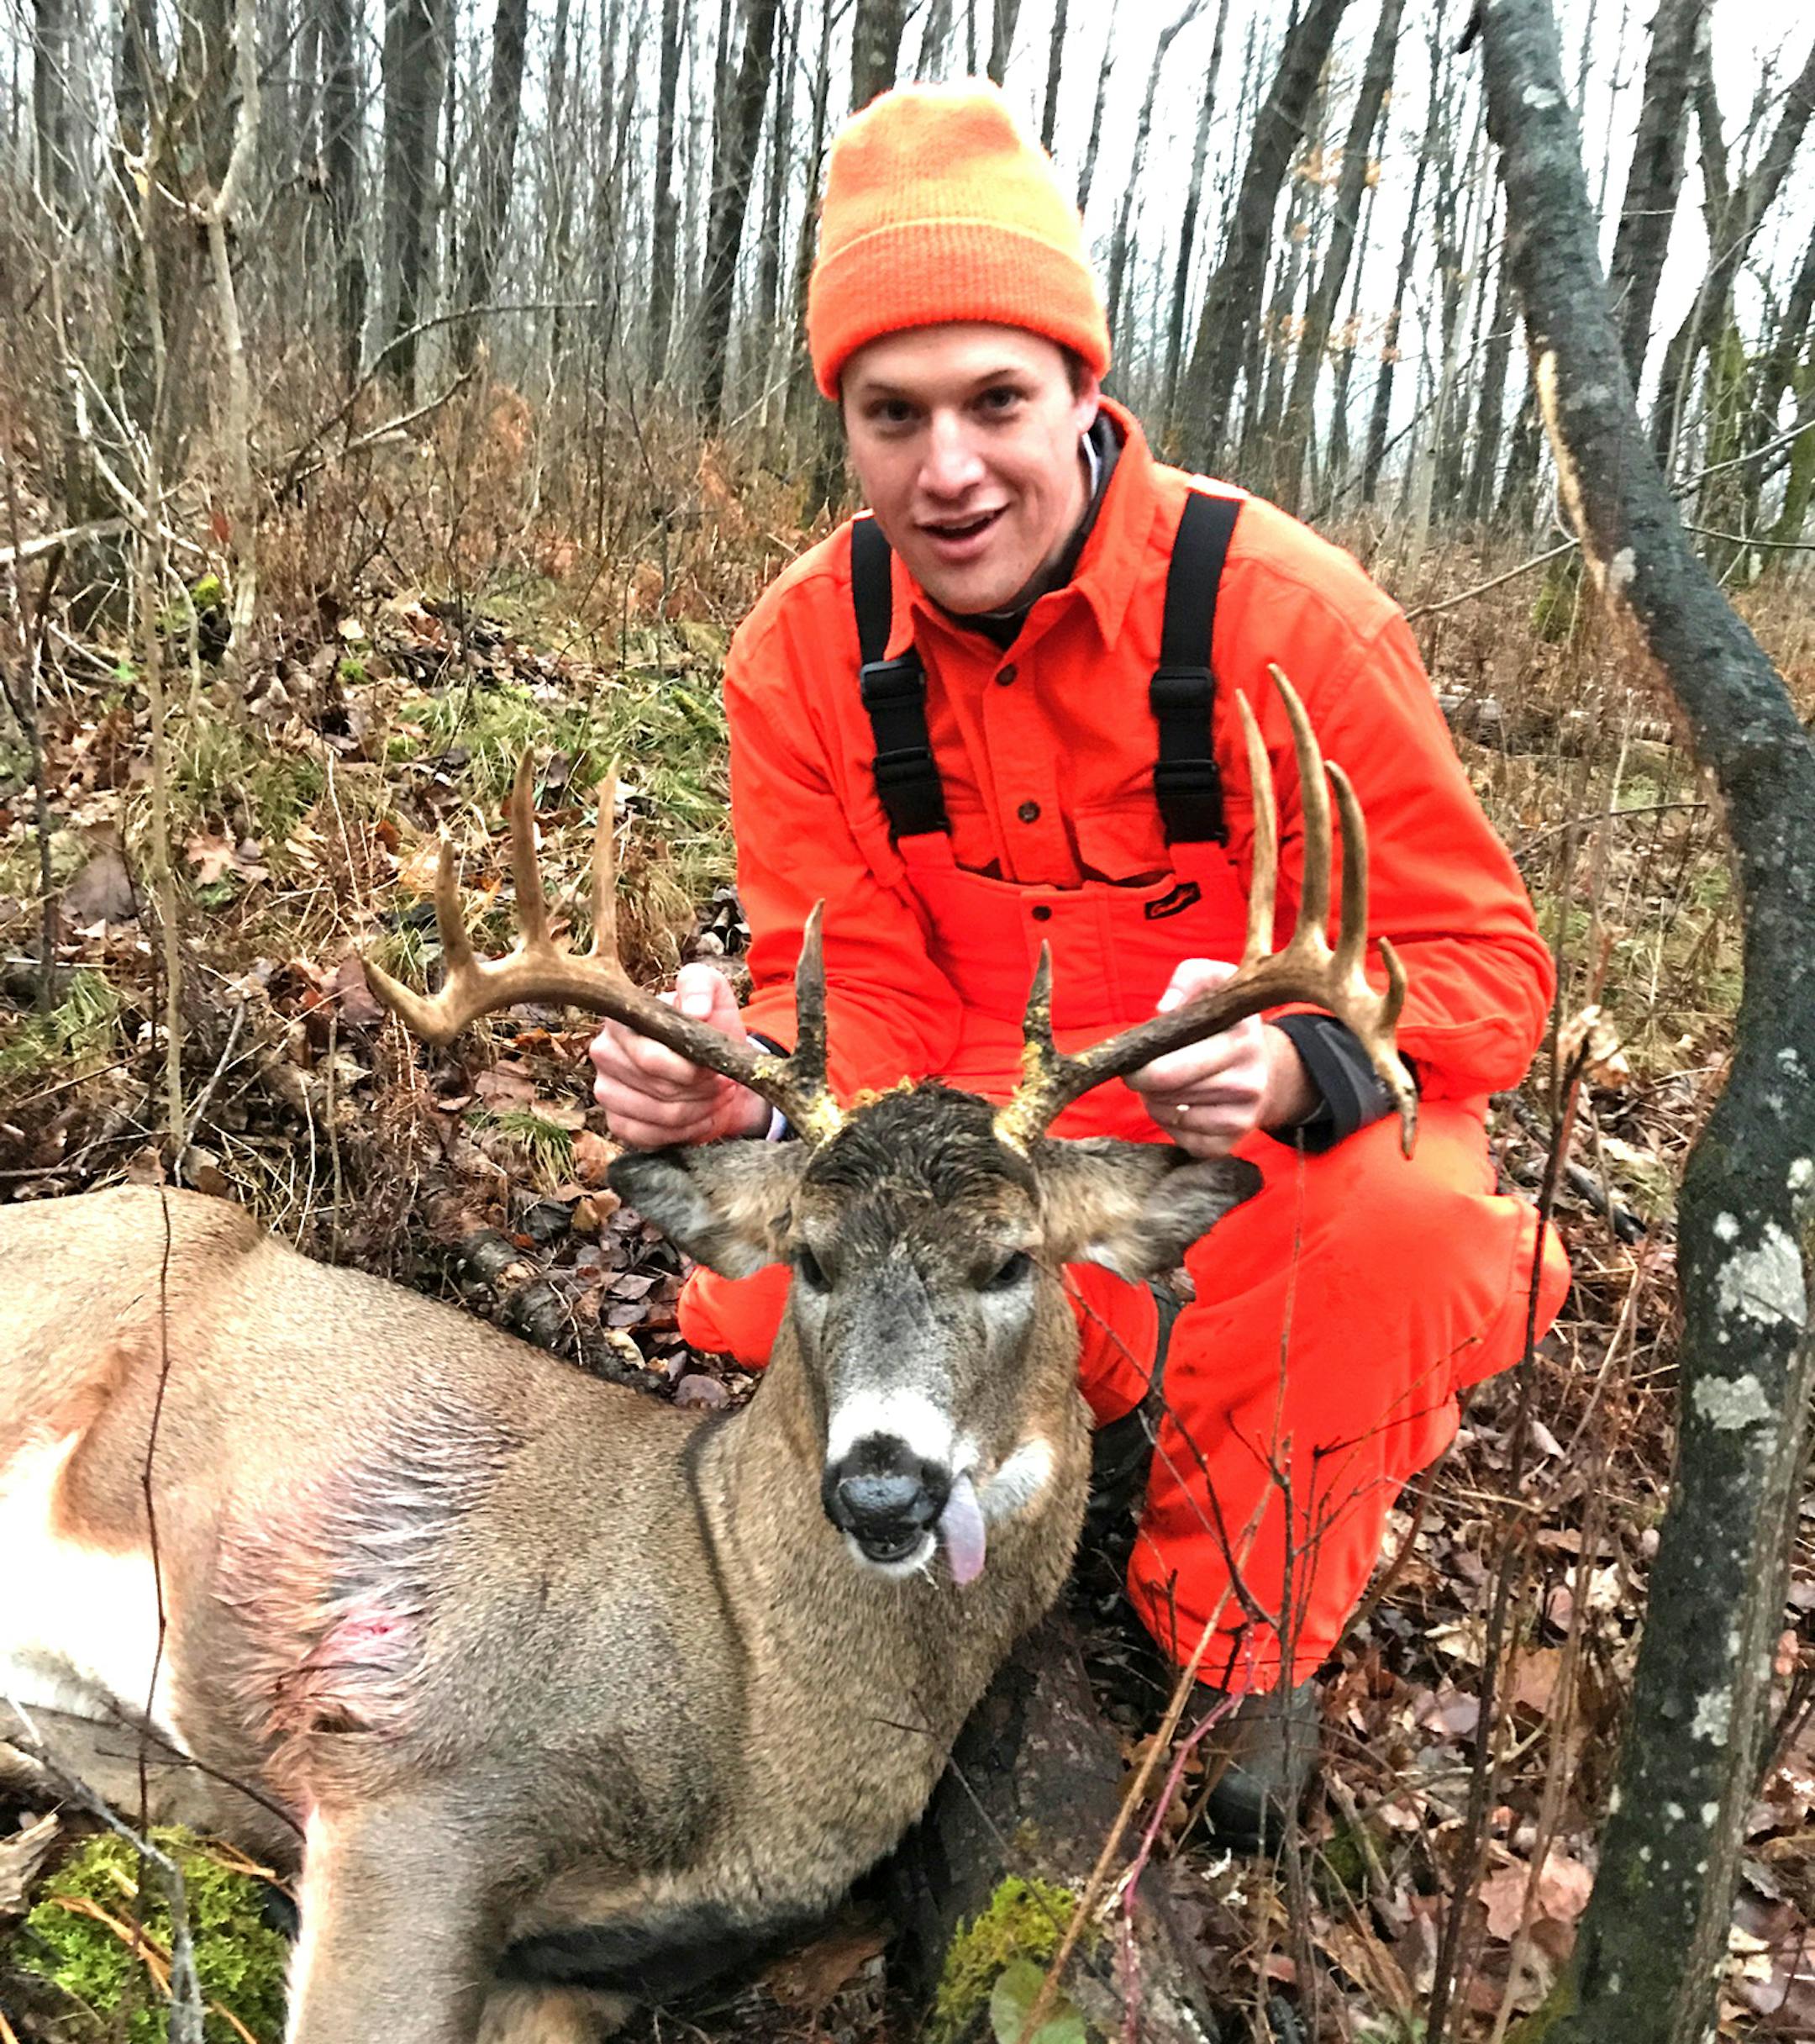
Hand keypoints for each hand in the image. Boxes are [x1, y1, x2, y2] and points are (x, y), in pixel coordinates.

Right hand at [589, 963, 770, 1148]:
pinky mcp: (615, 1122)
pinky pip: (649, 1137)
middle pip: (656, 1087)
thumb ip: (702, 987)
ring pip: (657, 1114)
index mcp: (621, 1020)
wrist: (717, 1069)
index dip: (689, 1069)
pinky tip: (697, 1116)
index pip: (650, 1057)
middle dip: (698, 1089)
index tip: (715, 1068)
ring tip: (713, 1096)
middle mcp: (604, 1053)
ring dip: (696, 1110)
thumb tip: (696, 1009)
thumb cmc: (709, 1028)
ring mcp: (605, 1090)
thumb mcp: (713, 994)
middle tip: (721, 1083)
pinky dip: (683, 1131)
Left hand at [1125, 959, 1317, 1157]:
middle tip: (1144, 1072)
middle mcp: (1249, 1082)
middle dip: (1145, 1083)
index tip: (1132, 1060)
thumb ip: (1188, 979)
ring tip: (1166, 1085)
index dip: (1140, 1068)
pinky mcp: (1231, 1143)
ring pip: (1171, 1117)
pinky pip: (1182, 1141)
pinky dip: (1170, 1125)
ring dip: (1156, 1102)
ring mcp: (1244, 1117)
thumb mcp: (1215, 981)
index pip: (1170, 1069)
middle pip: (1166, 1095)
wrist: (1266, 1067)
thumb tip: (1164, 1009)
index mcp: (1242, 1040)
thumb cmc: (1225, 1021)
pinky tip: (1179, 1106)